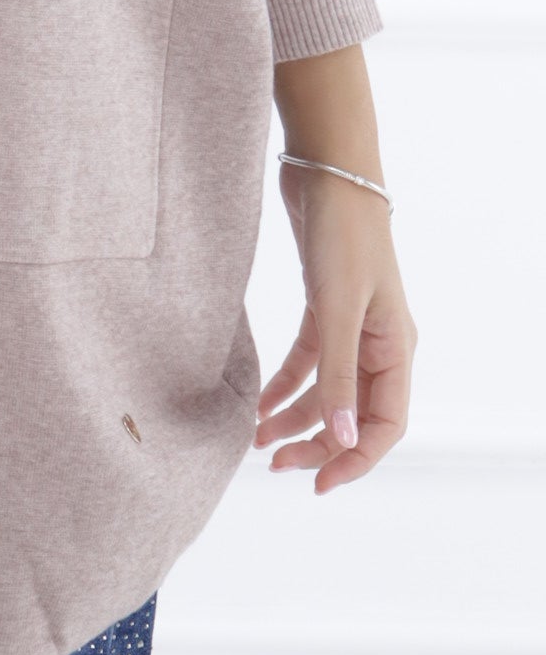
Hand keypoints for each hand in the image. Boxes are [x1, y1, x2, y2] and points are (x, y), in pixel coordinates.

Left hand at [254, 163, 415, 492]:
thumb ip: (338, 375)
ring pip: (327, 390)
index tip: (318, 484)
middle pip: (353, 413)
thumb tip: (345, 440)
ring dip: (296, 417)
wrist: (326, 170)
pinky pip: (307, 360)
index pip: (386, 425)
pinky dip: (284, 383)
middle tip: (276, 465)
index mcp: (396, 348)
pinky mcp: (323, 305)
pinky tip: (259, 402)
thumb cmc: (343, 234)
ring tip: (258, 441)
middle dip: (318, 443)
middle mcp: (378, 343)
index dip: (356, 459)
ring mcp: (351, 325)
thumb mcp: (337, 308)